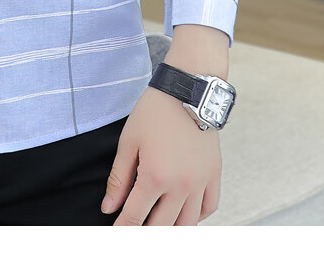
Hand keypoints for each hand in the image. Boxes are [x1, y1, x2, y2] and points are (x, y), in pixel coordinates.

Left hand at [100, 84, 221, 224]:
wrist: (187, 90)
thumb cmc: (155, 112)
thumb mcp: (129, 141)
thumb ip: (118, 178)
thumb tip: (108, 207)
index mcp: (155, 177)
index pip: (134, 217)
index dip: (122, 229)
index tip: (116, 234)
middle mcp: (181, 186)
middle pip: (162, 227)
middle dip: (145, 233)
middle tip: (135, 231)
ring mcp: (200, 182)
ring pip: (188, 224)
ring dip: (171, 229)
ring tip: (158, 225)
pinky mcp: (214, 175)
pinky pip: (209, 208)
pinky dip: (197, 217)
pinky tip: (184, 213)